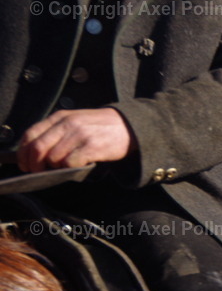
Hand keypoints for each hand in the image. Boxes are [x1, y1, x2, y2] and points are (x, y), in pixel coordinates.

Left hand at [17, 108, 136, 171]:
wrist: (129, 125)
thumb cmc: (100, 126)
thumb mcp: (75, 120)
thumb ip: (55, 130)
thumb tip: (35, 152)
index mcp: (60, 117)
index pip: (30, 135)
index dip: (23, 153)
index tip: (25, 164)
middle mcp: (67, 124)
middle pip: (38, 149)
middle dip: (35, 165)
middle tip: (40, 172)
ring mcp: (80, 135)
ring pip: (54, 158)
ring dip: (56, 168)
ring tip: (65, 167)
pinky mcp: (92, 147)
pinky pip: (71, 163)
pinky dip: (70, 169)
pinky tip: (78, 166)